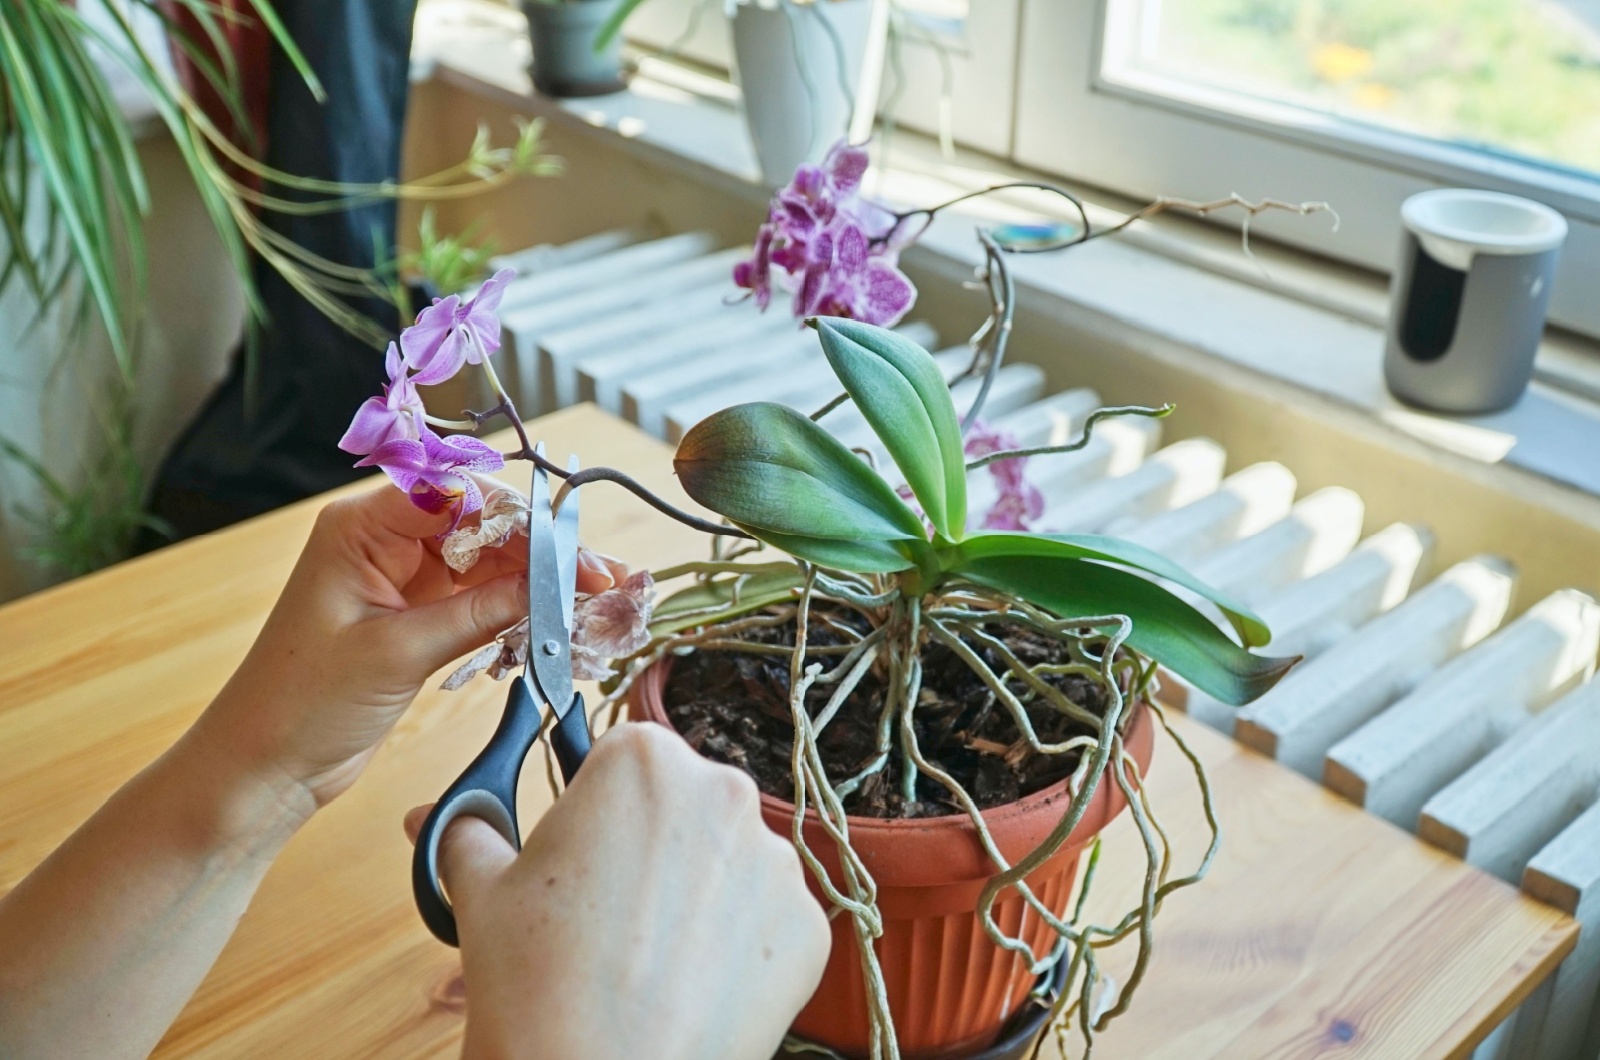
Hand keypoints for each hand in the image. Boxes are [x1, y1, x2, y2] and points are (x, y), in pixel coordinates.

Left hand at [193, 483, 613, 814]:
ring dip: (538, 581)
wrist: (264, 767)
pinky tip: (557, 619)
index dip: (520, 517)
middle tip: (599, 579)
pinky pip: (480, 599)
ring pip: (488, 563)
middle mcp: (383, 541)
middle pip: (481, 525)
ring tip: (593, 601)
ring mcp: (402, 579)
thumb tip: (551, 586)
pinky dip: (517, 610)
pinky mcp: (416, 617)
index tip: (570, 549)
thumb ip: (478, 614)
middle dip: (541, 550)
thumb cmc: (301, 704)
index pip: (457, 495)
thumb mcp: (398, 654)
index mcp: (360, 527)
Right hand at [404, 723, 830, 1059]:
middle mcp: (724, 792)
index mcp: (645, 759)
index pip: (623, 757)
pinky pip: (766, 919)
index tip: (582, 848)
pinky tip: (691, 980)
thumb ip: (469, 832)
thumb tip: (438, 818)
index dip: (597, 805)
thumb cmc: (536, 984)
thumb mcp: (483, 892)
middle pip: (684, 803)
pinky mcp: (806, 926)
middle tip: (606, 908)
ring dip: (697, 891)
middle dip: (652, 843)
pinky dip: (736, 945)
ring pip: (729, 861)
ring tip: (646, 954)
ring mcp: (775, 862)